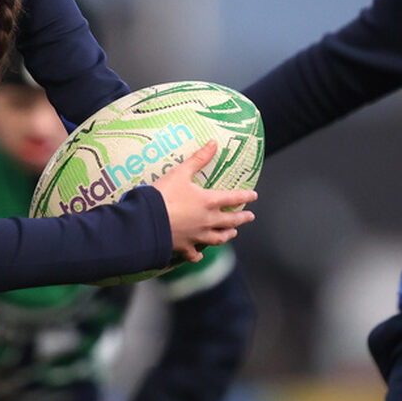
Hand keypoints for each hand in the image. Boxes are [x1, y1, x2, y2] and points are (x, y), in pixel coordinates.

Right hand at [152, 141, 256, 262]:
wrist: (148, 221)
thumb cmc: (163, 195)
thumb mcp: (180, 173)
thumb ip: (198, 159)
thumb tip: (214, 143)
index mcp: (209, 202)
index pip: (233, 198)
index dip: (245, 196)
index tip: (253, 196)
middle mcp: (208, 220)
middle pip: (230, 220)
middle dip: (242, 218)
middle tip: (249, 216)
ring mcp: (197, 235)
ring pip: (218, 238)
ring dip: (227, 235)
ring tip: (233, 233)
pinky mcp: (184, 246)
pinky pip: (194, 254)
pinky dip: (198, 256)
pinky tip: (200, 256)